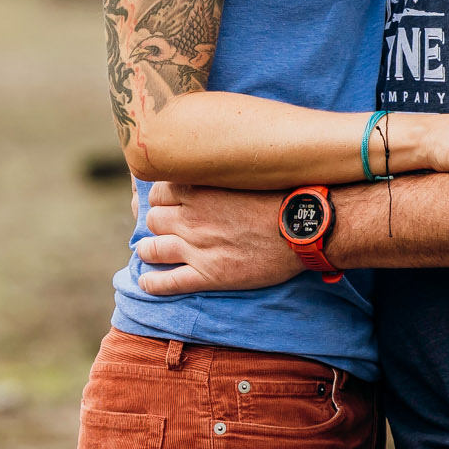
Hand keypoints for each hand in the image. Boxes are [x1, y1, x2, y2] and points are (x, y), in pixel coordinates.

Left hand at [135, 183, 301, 295]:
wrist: (301, 228)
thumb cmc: (280, 196)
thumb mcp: (243, 173)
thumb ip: (219, 171)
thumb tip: (208, 165)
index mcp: (198, 190)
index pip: (159, 192)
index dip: (161, 199)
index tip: (166, 203)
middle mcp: (191, 217)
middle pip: (154, 220)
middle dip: (157, 223)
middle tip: (163, 227)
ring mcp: (197, 248)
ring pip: (153, 249)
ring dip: (148, 251)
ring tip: (149, 252)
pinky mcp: (208, 275)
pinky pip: (168, 282)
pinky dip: (152, 283)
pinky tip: (146, 282)